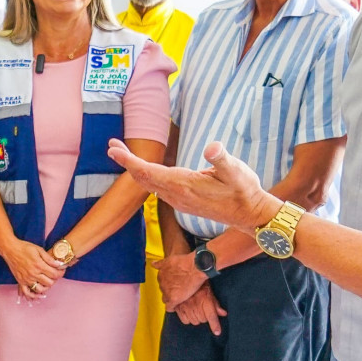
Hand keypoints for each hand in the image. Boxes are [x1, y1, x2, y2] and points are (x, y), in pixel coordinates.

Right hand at [1, 240, 66, 299]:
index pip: (55, 274)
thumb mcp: (39, 250)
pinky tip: (38, 294)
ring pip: (40, 290)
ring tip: (47, 281)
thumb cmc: (24, 247)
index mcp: (39, 265)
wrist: (10, 249)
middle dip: (55, 279)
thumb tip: (59, 264)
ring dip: (46, 287)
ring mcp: (26, 279)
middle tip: (54, 274)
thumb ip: (49, 259)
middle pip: (49, 283)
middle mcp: (33, 274)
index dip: (61, 273)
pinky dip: (33, 295)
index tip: (62, 271)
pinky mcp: (20, 281)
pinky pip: (27, 292)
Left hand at [106, 139, 276, 232]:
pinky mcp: (183, 202)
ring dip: (135, 169)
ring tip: (123, 154)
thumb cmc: (244, 190)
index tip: (113, 149)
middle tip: (112, 145)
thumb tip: (212, 148)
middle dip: (127, 162)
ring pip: (149, 184)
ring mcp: (178, 200)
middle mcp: (176, 195)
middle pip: (143, 177)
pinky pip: (157, 188)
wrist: (249, 215)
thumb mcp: (236, 171)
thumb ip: (222, 159)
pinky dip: (146, 177)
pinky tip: (144, 171)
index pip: (149, 171)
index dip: (130, 160)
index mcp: (183, 184)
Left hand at [153, 251, 206, 307]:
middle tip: (179, 288)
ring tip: (179, 297)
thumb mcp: (169, 259)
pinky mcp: (173, 299)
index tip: (174, 283)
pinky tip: (175, 307)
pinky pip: (169, 307)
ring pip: (166, 299)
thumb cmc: (185, 261)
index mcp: (161, 274)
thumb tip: (152, 264)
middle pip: (164, 290)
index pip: (162, 282)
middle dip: (170, 290)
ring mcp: (167, 292)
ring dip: (171, 298)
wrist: (195, 267)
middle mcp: (161, 283)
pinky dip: (172, 307)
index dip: (169, 283)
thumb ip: (160, 264)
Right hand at [172, 286, 225, 335]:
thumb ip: (216, 304)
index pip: (211, 316)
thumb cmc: (198, 282)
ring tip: (196, 311)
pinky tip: (188, 313)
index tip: (217, 332)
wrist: (183, 274)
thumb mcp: (209, 291)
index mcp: (204, 299)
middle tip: (203, 310)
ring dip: (196, 318)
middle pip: (202, 320)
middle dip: (204, 317)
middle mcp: (195, 304)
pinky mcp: (177, 307)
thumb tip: (223, 314)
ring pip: (194, 321)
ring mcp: (185, 306)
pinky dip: (187, 318)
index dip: (215, 325)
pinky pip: (184, 320)